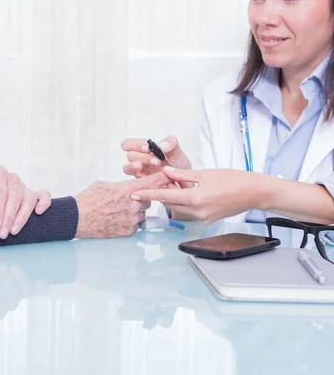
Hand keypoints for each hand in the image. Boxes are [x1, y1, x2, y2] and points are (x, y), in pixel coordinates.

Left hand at [0, 166, 51, 238]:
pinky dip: (44, 203)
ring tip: (14, 232)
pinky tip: (38, 213)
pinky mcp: (34, 194)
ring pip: (28, 199)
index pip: (0, 190)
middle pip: (15, 196)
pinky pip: (44, 196)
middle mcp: (12, 178)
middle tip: (2, 233)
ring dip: (22, 216)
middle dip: (9, 217)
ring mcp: (24, 186)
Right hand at [0, 261, 47, 319]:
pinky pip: (42, 289)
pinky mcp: (34, 285)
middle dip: (8, 282)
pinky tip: (39, 278)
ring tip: (12, 264)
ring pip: (27, 293)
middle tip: (1, 266)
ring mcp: (23, 294)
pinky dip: (42, 285)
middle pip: (13, 300)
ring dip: (20, 278)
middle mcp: (11, 303)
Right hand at [73, 172, 170, 238]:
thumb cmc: (88, 200)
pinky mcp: (128, 231)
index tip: (169, 176)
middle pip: (148, 199)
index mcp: (127, 190)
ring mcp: (131, 219)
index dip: (162, 178)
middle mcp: (133, 205)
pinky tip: (118, 218)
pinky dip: (130, 221)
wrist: (77, 218)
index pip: (152, 183)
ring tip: (119, 209)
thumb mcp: (104, 184)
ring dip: (136, 210)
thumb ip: (122, 185)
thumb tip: (129, 186)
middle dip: (141, 197)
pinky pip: (137, 224)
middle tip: (127, 198)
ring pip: (143, 212)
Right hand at [121, 136, 191, 179]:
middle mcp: (138, 160)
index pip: (128, 144)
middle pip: (129, 155)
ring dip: (136, 166)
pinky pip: (133, 183)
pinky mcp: (140, 184)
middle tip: (157, 161)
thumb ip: (171, 143)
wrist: (184, 182)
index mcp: (143, 149)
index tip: (149, 148)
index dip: (135, 145)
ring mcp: (138, 173)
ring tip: (146, 168)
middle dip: (143, 157)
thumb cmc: (178, 165)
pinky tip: (150, 180)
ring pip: (127, 168)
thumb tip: (161, 146)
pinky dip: (140, 180)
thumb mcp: (177, 151)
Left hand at [132, 167, 261, 223]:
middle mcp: (198, 212)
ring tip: (167, 187)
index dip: (148, 195)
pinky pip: (190, 211)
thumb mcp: (205, 174)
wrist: (255, 192)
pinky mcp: (208, 219)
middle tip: (148, 186)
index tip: (134, 194)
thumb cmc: (234, 180)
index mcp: (196, 198)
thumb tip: (166, 172)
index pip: (165, 197)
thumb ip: (183, 174)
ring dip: (172, 198)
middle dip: (159, 195)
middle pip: (171, 204)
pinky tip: (184, 193)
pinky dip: (184, 202)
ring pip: (180, 208)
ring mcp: (203, 218)